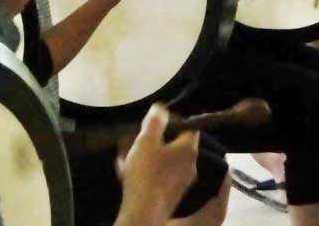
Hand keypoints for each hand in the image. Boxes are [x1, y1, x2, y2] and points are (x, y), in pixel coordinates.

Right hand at [116, 103, 198, 225]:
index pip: (188, 126)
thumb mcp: (147, 140)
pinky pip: (159, 174)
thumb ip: (155, 121)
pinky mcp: (171, 194)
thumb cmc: (147, 172)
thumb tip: (161, 107)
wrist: (144, 211)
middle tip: (138, 136)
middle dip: (155, 138)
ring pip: (165, 159)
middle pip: (175, 143)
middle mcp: (190, 164)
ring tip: (127, 152)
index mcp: (189, 148)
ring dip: (148, 153)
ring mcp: (182, 181)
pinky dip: (147, 169)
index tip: (155, 120)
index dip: (172, 120)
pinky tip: (127, 168)